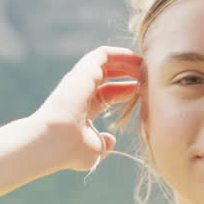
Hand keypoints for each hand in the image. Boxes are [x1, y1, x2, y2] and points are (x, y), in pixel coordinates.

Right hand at [32, 46, 142, 171]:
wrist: (53, 142)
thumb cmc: (71, 150)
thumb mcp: (94, 149)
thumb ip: (104, 144)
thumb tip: (111, 141)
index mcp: (84, 108)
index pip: (109, 93)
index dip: (128, 91)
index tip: (147, 93)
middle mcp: (82, 91)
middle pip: (109, 75)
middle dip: (130, 73)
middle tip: (150, 76)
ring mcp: (81, 80)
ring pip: (107, 62)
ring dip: (128, 62)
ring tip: (147, 65)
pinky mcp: (83, 70)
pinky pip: (104, 54)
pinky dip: (121, 53)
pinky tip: (137, 58)